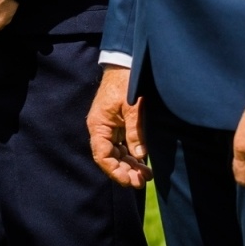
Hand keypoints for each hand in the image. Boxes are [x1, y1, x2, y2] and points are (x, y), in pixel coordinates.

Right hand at [88, 66, 152, 188]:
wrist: (126, 63)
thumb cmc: (126, 82)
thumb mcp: (132, 107)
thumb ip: (135, 132)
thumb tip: (140, 157)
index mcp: (99, 125)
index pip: (102, 156)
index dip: (115, 170)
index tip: (129, 180)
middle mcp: (101, 129)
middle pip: (110, 157)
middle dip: (125, 171)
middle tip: (142, 181)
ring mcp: (110, 127)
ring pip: (117, 153)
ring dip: (130, 165)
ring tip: (146, 176)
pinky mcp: (119, 124)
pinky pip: (123, 145)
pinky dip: (132, 155)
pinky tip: (143, 163)